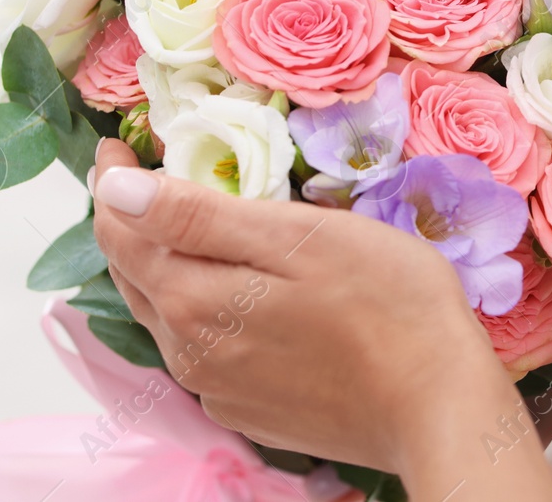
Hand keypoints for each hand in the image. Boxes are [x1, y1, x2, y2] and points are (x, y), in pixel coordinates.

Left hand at [90, 138, 551, 501]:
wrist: (439, 406)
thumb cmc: (386, 301)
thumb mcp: (297, 237)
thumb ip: (198, 217)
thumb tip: (116, 187)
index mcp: (192, 298)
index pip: (120, 230)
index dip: (113, 180)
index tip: (119, 141)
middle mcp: (188, 352)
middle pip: (135, 274)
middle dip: (131, 221)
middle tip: (146, 173)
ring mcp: (217, 389)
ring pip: (166, 315)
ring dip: (163, 267)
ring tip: (186, 226)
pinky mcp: (248, 410)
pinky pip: (201, 350)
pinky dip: (198, 310)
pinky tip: (233, 295)